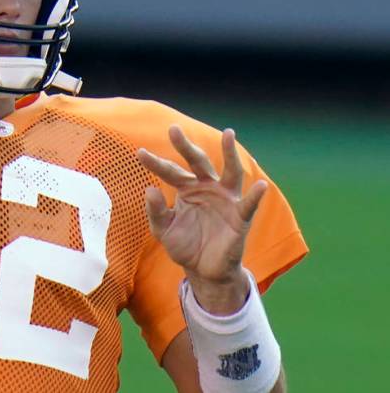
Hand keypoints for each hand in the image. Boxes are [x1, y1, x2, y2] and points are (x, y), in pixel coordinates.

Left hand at [137, 125, 267, 313]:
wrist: (203, 271)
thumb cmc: (184, 245)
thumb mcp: (163, 230)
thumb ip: (155, 211)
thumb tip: (149, 188)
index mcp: (186, 189)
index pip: (169, 171)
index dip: (155, 163)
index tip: (139, 153)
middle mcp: (207, 188)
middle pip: (197, 162)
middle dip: (186, 146)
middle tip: (173, 129)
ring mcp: (225, 199)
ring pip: (230, 172)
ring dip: (230, 154)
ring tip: (229, 134)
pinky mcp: (239, 217)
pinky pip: (249, 204)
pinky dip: (255, 195)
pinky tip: (260, 185)